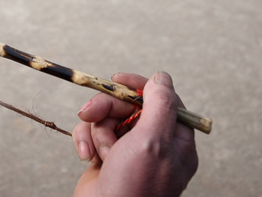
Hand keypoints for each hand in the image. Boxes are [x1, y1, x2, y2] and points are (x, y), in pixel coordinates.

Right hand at [72, 72, 197, 196]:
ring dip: (97, 129)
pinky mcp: (106, 157)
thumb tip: (161, 77)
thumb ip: (160, 104)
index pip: (160, 99)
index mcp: (175, 141)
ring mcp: (128, 151)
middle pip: (128, 105)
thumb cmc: (135, 186)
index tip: (117, 80)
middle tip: (90, 112)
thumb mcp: (154, 140)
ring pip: (107, 117)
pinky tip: (87, 157)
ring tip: (99, 151)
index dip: (138, 86)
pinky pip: (92, 133)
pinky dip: (86, 141)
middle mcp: (153, 144)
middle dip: (107, 108)